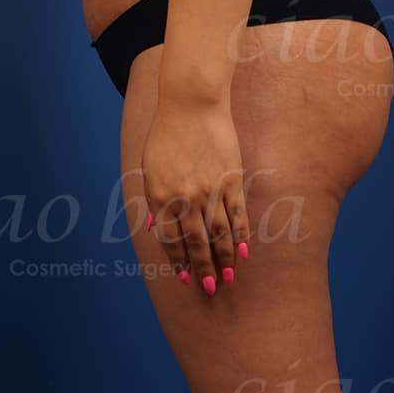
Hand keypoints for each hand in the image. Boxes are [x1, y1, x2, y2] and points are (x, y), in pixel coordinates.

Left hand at [140, 97, 249, 294]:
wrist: (191, 104)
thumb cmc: (166, 133)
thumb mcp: (150, 167)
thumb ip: (154, 199)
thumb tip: (157, 228)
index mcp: (160, 196)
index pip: (171, 239)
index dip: (179, 261)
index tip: (185, 277)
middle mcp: (185, 198)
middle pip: (196, 242)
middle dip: (203, 268)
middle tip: (209, 288)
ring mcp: (210, 190)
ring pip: (219, 234)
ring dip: (224, 259)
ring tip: (228, 277)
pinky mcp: (231, 180)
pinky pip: (237, 215)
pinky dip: (240, 235)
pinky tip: (243, 252)